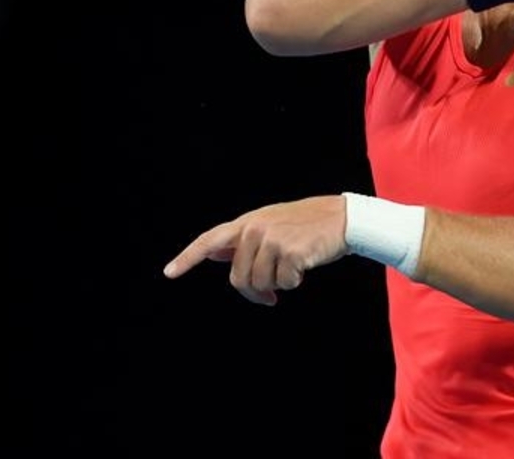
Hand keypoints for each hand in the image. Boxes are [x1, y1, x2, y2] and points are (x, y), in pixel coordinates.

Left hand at [163, 195, 348, 305]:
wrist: (343, 219)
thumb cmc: (308, 225)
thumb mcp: (272, 225)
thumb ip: (242, 239)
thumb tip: (214, 253)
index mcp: (249, 222)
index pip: (210, 240)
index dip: (188, 257)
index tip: (169, 273)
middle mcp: (256, 228)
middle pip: (239, 278)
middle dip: (255, 292)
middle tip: (270, 295)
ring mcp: (273, 239)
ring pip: (261, 284)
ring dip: (278, 284)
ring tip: (293, 268)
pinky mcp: (290, 252)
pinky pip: (284, 283)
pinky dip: (295, 281)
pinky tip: (306, 264)